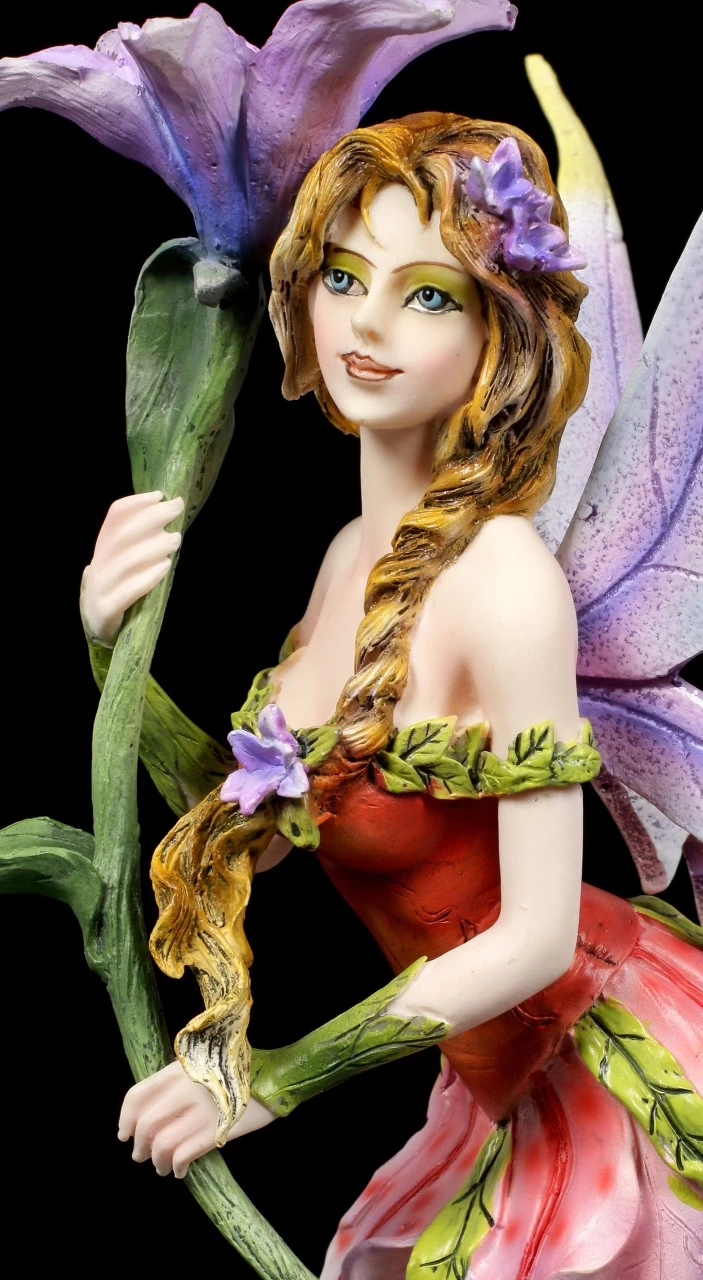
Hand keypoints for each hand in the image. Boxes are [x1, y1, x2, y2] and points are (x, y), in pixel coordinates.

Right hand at [80, 491, 183, 645]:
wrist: (97, 624)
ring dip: (154, 546)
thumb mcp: (124, 561)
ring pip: (126, 562)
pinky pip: (128, 591)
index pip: (114, 517)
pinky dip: (148, 576)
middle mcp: (99, 564)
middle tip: (176, 510)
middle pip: (122, 535)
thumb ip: (140, 542)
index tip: (159, 495)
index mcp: (103, 548)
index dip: (136, 503)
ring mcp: (101, 587)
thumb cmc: (119, 587)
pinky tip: (166, 566)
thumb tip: (168, 515)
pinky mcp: (108, 609)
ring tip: (175, 540)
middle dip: (151, 518)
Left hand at [118, 1060, 276, 1177]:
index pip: (138, 1096)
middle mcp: (185, 1088)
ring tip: (163, 1167)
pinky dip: (176, 1166)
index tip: (124, 1134)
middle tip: (142, 1156)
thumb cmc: (236, 1072)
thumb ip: (175, 1085)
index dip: (126, 1119)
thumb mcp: (201, 1068)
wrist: (273, 1076)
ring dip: (157, 1161)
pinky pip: (183, 1154)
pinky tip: (180, 1170)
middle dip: (140, 1146)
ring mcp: (201, 1109)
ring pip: (162, 1143)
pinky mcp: (217, 1130)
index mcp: (178, 1070)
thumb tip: (148, 1118)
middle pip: (146, 1124)